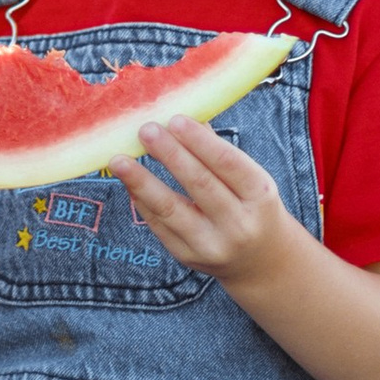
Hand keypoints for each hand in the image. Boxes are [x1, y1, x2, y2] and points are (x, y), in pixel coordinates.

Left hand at [112, 117, 299, 288]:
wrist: (260, 262)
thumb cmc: (251, 207)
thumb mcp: (250, 180)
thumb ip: (218, 152)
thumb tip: (183, 117)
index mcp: (260, 197)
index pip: (227, 163)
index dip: (200, 141)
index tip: (175, 119)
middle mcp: (238, 224)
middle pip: (199, 184)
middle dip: (170, 154)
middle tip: (146, 129)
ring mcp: (211, 245)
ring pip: (171, 209)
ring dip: (142, 181)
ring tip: (119, 160)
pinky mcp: (187, 257)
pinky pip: (159, 225)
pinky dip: (142, 200)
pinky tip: (129, 181)